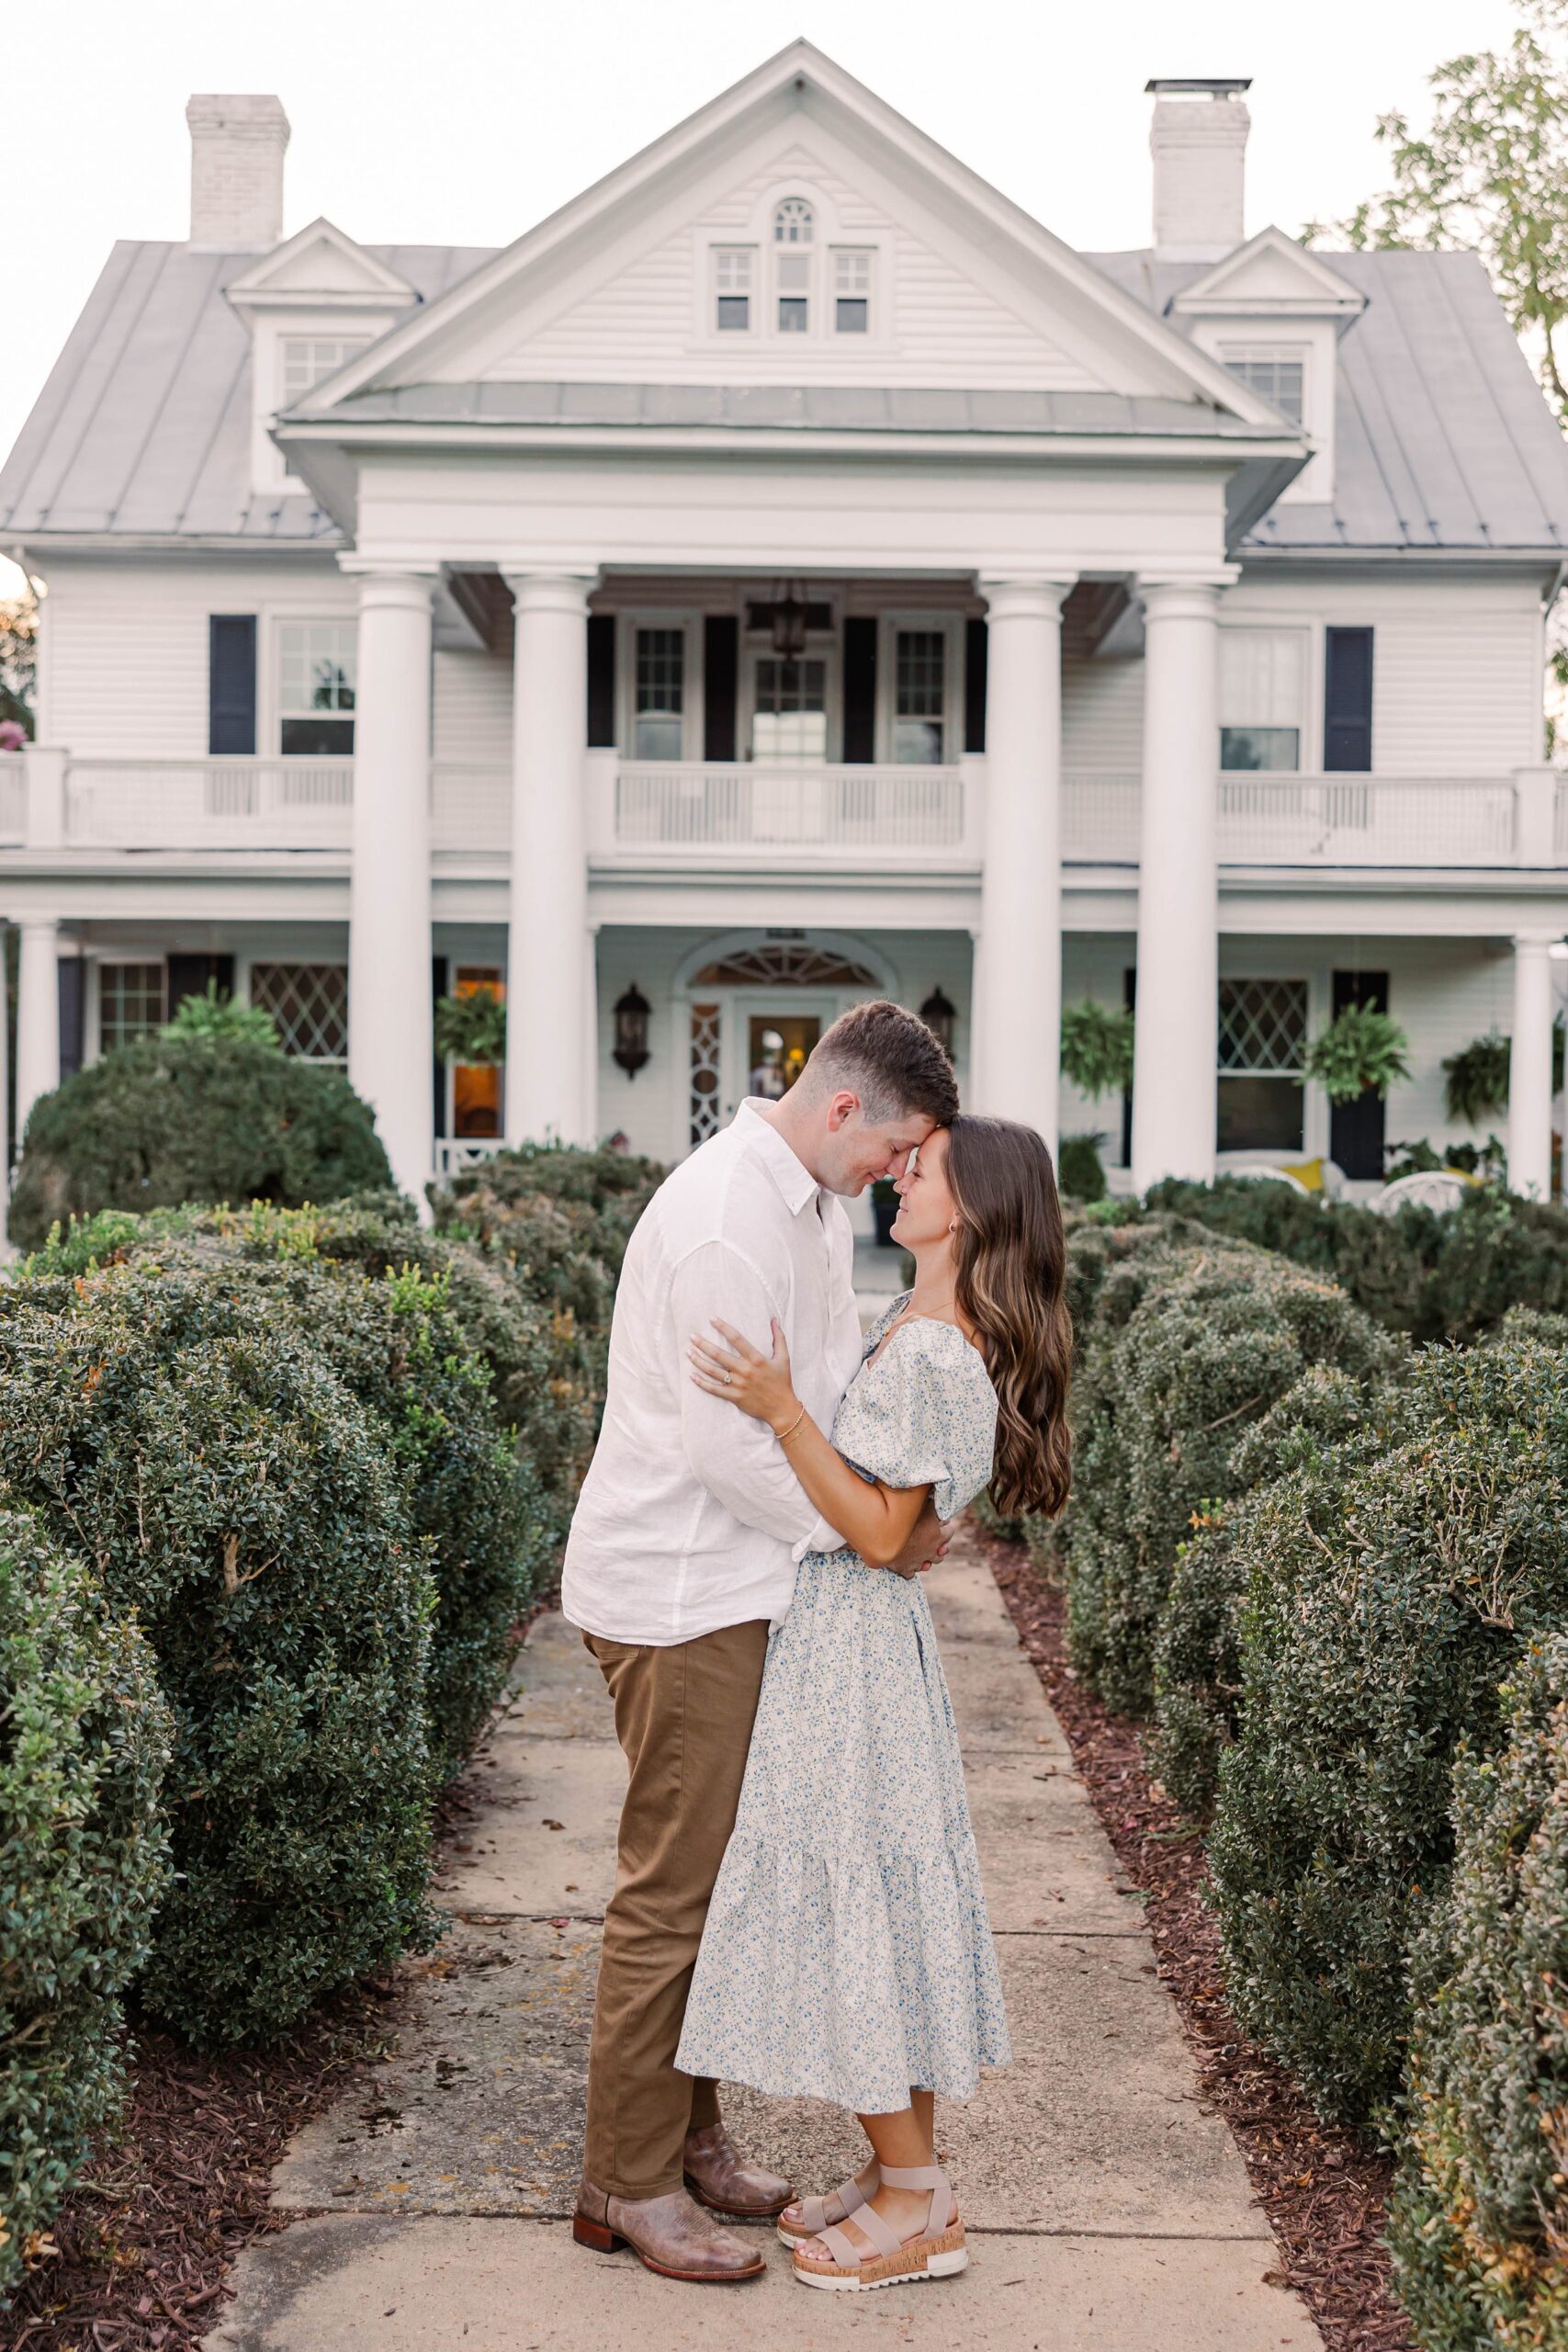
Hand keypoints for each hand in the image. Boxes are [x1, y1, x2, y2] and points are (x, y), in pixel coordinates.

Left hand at [688, 1317, 799, 1433]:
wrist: (782, 1408)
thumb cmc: (782, 1382)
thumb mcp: (784, 1358)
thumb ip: (779, 1338)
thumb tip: (774, 1319)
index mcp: (757, 1359)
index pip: (737, 1339)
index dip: (723, 1327)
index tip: (712, 1319)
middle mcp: (745, 1370)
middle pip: (719, 1354)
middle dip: (703, 1344)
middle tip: (692, 1336)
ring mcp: (739, 1385)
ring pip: (713, 1371)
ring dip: (699, 1361)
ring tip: (688, 1352)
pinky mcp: (735, 1397)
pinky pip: (714, 1389)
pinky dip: (702, 1383)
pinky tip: (692, 1375)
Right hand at [887, 1497, 950, 1579]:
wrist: (884, 1535)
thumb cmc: (904, 1517)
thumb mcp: (923, 1505)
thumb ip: (932, 1502)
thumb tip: (939, 1493)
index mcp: (938, 1535)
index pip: (950, 1531)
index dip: (946, 1525)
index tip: (942, 1522)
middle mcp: (931, 1550)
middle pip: (942, 1552)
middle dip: (940, 1545)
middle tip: (934, 1539)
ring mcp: (918, 1562)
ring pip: (929, 1564)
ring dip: (928, 1559)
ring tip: (925, 1554)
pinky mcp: (905, 1569)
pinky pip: (911, 1573)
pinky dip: (911, 1569)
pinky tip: (908, 1563)